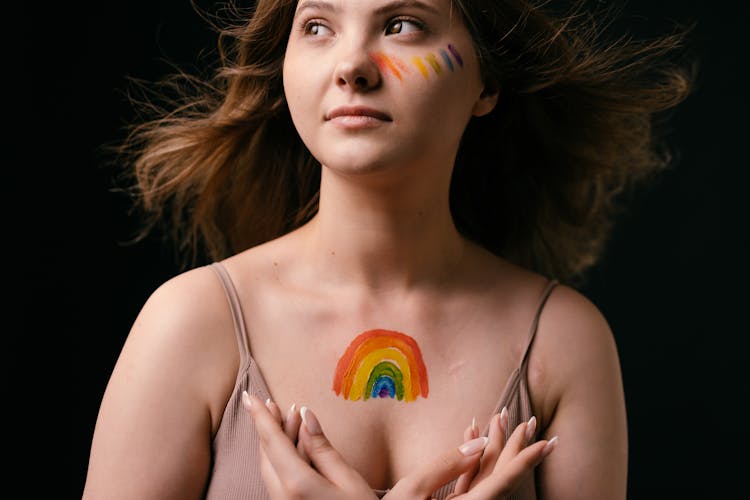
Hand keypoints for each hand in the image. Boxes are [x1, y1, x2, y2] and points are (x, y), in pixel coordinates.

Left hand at [243, 391, 378, 498]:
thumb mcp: (349, 480)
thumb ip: (323, 447)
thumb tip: (306, 414)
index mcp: (297, 484)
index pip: (273, 441)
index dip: (261, 416)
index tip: (249, 396)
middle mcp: (282, 497)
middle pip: (267, 454)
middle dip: (269, 426)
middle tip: (271, 402)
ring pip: (270, 468)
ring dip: (276, 442)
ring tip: (287, 418)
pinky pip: (278, 480)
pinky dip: (284, 459)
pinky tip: (296, 447)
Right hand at [446, 409, 557, 498]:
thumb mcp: (417, 488)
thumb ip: (446, 466)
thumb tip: (473, 444)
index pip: (504, 480)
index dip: (526, 459)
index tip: (547, 443)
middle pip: (501, 473)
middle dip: (515, 445)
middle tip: (530, 422)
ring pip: (485, 473)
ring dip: (492, 444)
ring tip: (500, 418)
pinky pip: (469, 477)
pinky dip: (471, 456)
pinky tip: (472, 434)